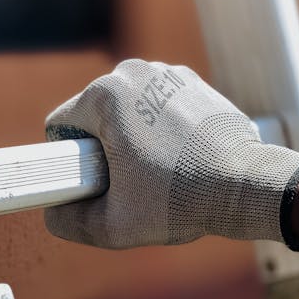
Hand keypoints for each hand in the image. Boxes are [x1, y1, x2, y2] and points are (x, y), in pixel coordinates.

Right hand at [44, 59, 298, 248]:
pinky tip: (181, 156)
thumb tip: (54, 214)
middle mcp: (132, 73)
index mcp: (104, 95)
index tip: (99, 183)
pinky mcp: (192, 82)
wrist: (244, 185)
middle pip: (94, 117)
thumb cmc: (179, 201)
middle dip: (104, 149)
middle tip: (132, 182)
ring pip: (127, 111)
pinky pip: (157, 106)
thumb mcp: (111, 226)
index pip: (60, 126)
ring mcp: (166, 73)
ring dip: (132, 138)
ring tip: (160, 170)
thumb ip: (68, 222)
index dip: (72, 162)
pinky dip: (161, 128)